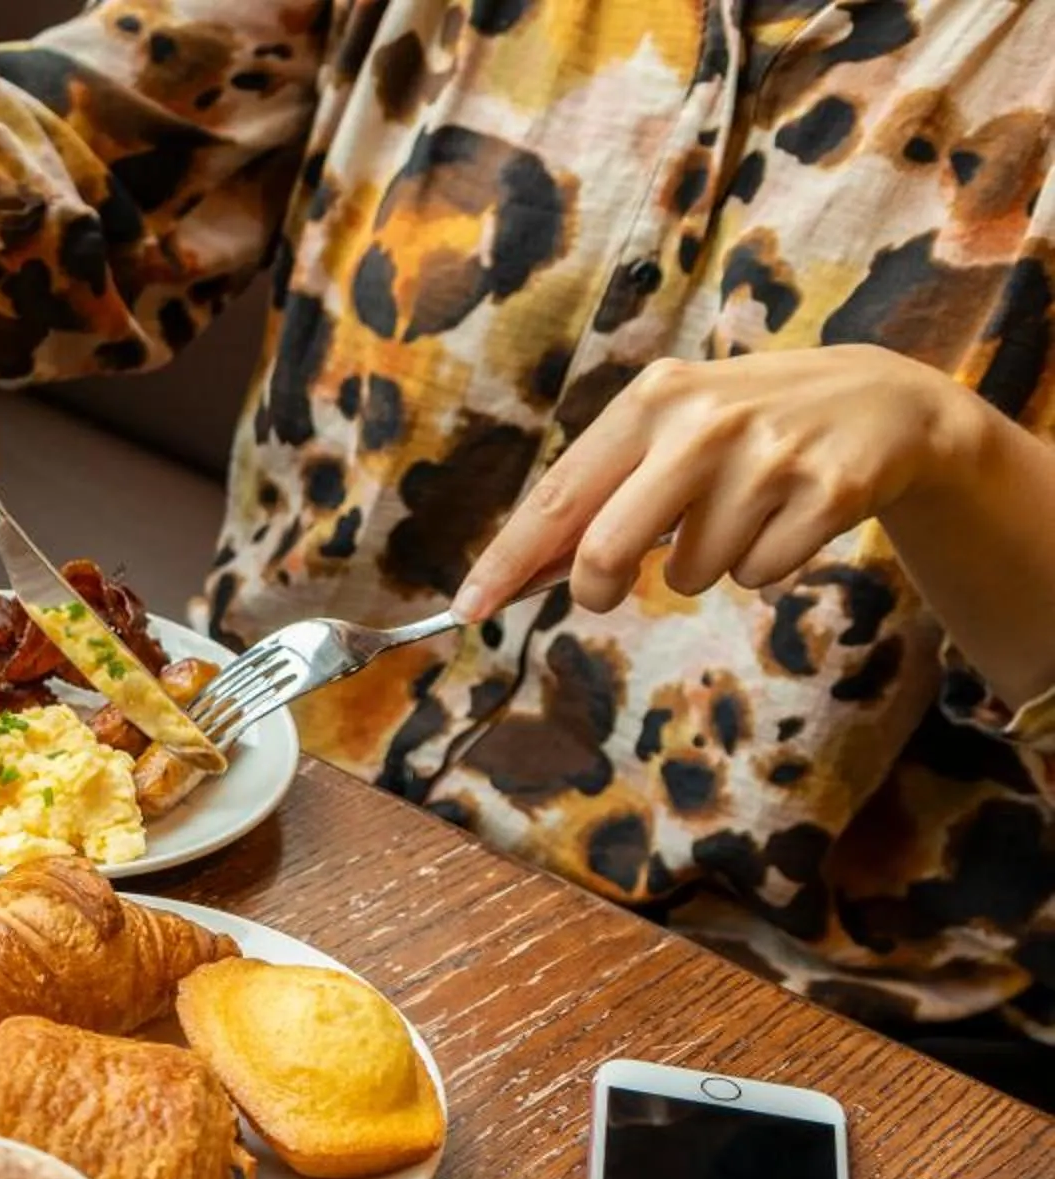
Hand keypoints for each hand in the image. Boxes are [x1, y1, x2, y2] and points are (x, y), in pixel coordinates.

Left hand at [454, 348, 991, 621]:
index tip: (467, 611)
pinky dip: (762, 564)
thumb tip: (517, 575)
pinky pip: (757, 575)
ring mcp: (769, 457)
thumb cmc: (744, 429)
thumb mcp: (670, 432)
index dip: (508, 561)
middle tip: (605, 592)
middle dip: (596, 588)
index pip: (557, 496)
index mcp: (651, 400)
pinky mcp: (826, 493)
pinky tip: (788, 515)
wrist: (879, 402)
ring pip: (690, 574)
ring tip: (741, 510)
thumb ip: (600, 494)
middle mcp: (704, 422)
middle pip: (606, 551)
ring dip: (704, 564)